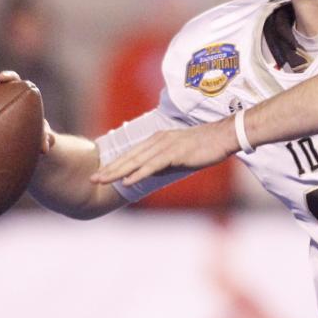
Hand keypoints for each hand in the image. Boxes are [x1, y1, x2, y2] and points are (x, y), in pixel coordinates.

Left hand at [90, 118, 238, 185]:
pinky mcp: (175, 153)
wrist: (224, 137)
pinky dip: (139, 173)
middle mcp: (158, 140)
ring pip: (136, 161)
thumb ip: (165, 162)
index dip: (115, 163)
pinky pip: (153, 165)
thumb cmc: (205, 146)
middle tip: (93, 177)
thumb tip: (152, 173)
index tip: (101, 172)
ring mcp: (166, 146)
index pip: (132, 153)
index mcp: (158, 139)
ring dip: (118, 171)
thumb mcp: (180, 154)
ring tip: (102, 180)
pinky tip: (127, 181)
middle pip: (129, 156)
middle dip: (110, 168)